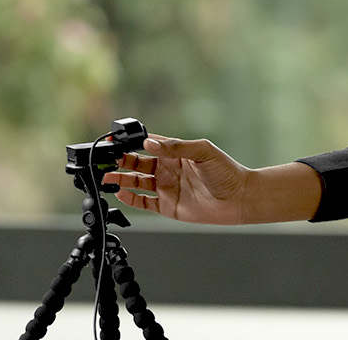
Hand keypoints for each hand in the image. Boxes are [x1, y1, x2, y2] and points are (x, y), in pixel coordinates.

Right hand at [102, 134, 250, 224]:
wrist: (239, 198)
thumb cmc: (227, 172)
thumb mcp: (203, 152)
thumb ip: (176, 147)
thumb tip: (150, 142)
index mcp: (175, 153)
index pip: (148, 144)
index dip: (131, 143)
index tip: (115, 141)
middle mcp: (168, 169)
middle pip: (137, 163)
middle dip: (120, 161)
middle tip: (108, 161)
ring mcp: (167, 187)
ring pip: (136, 182)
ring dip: (121, 179)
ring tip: (108, 178)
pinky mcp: (168, 205)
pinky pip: (144, 202)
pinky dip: (131, 199)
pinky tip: (122, 193)